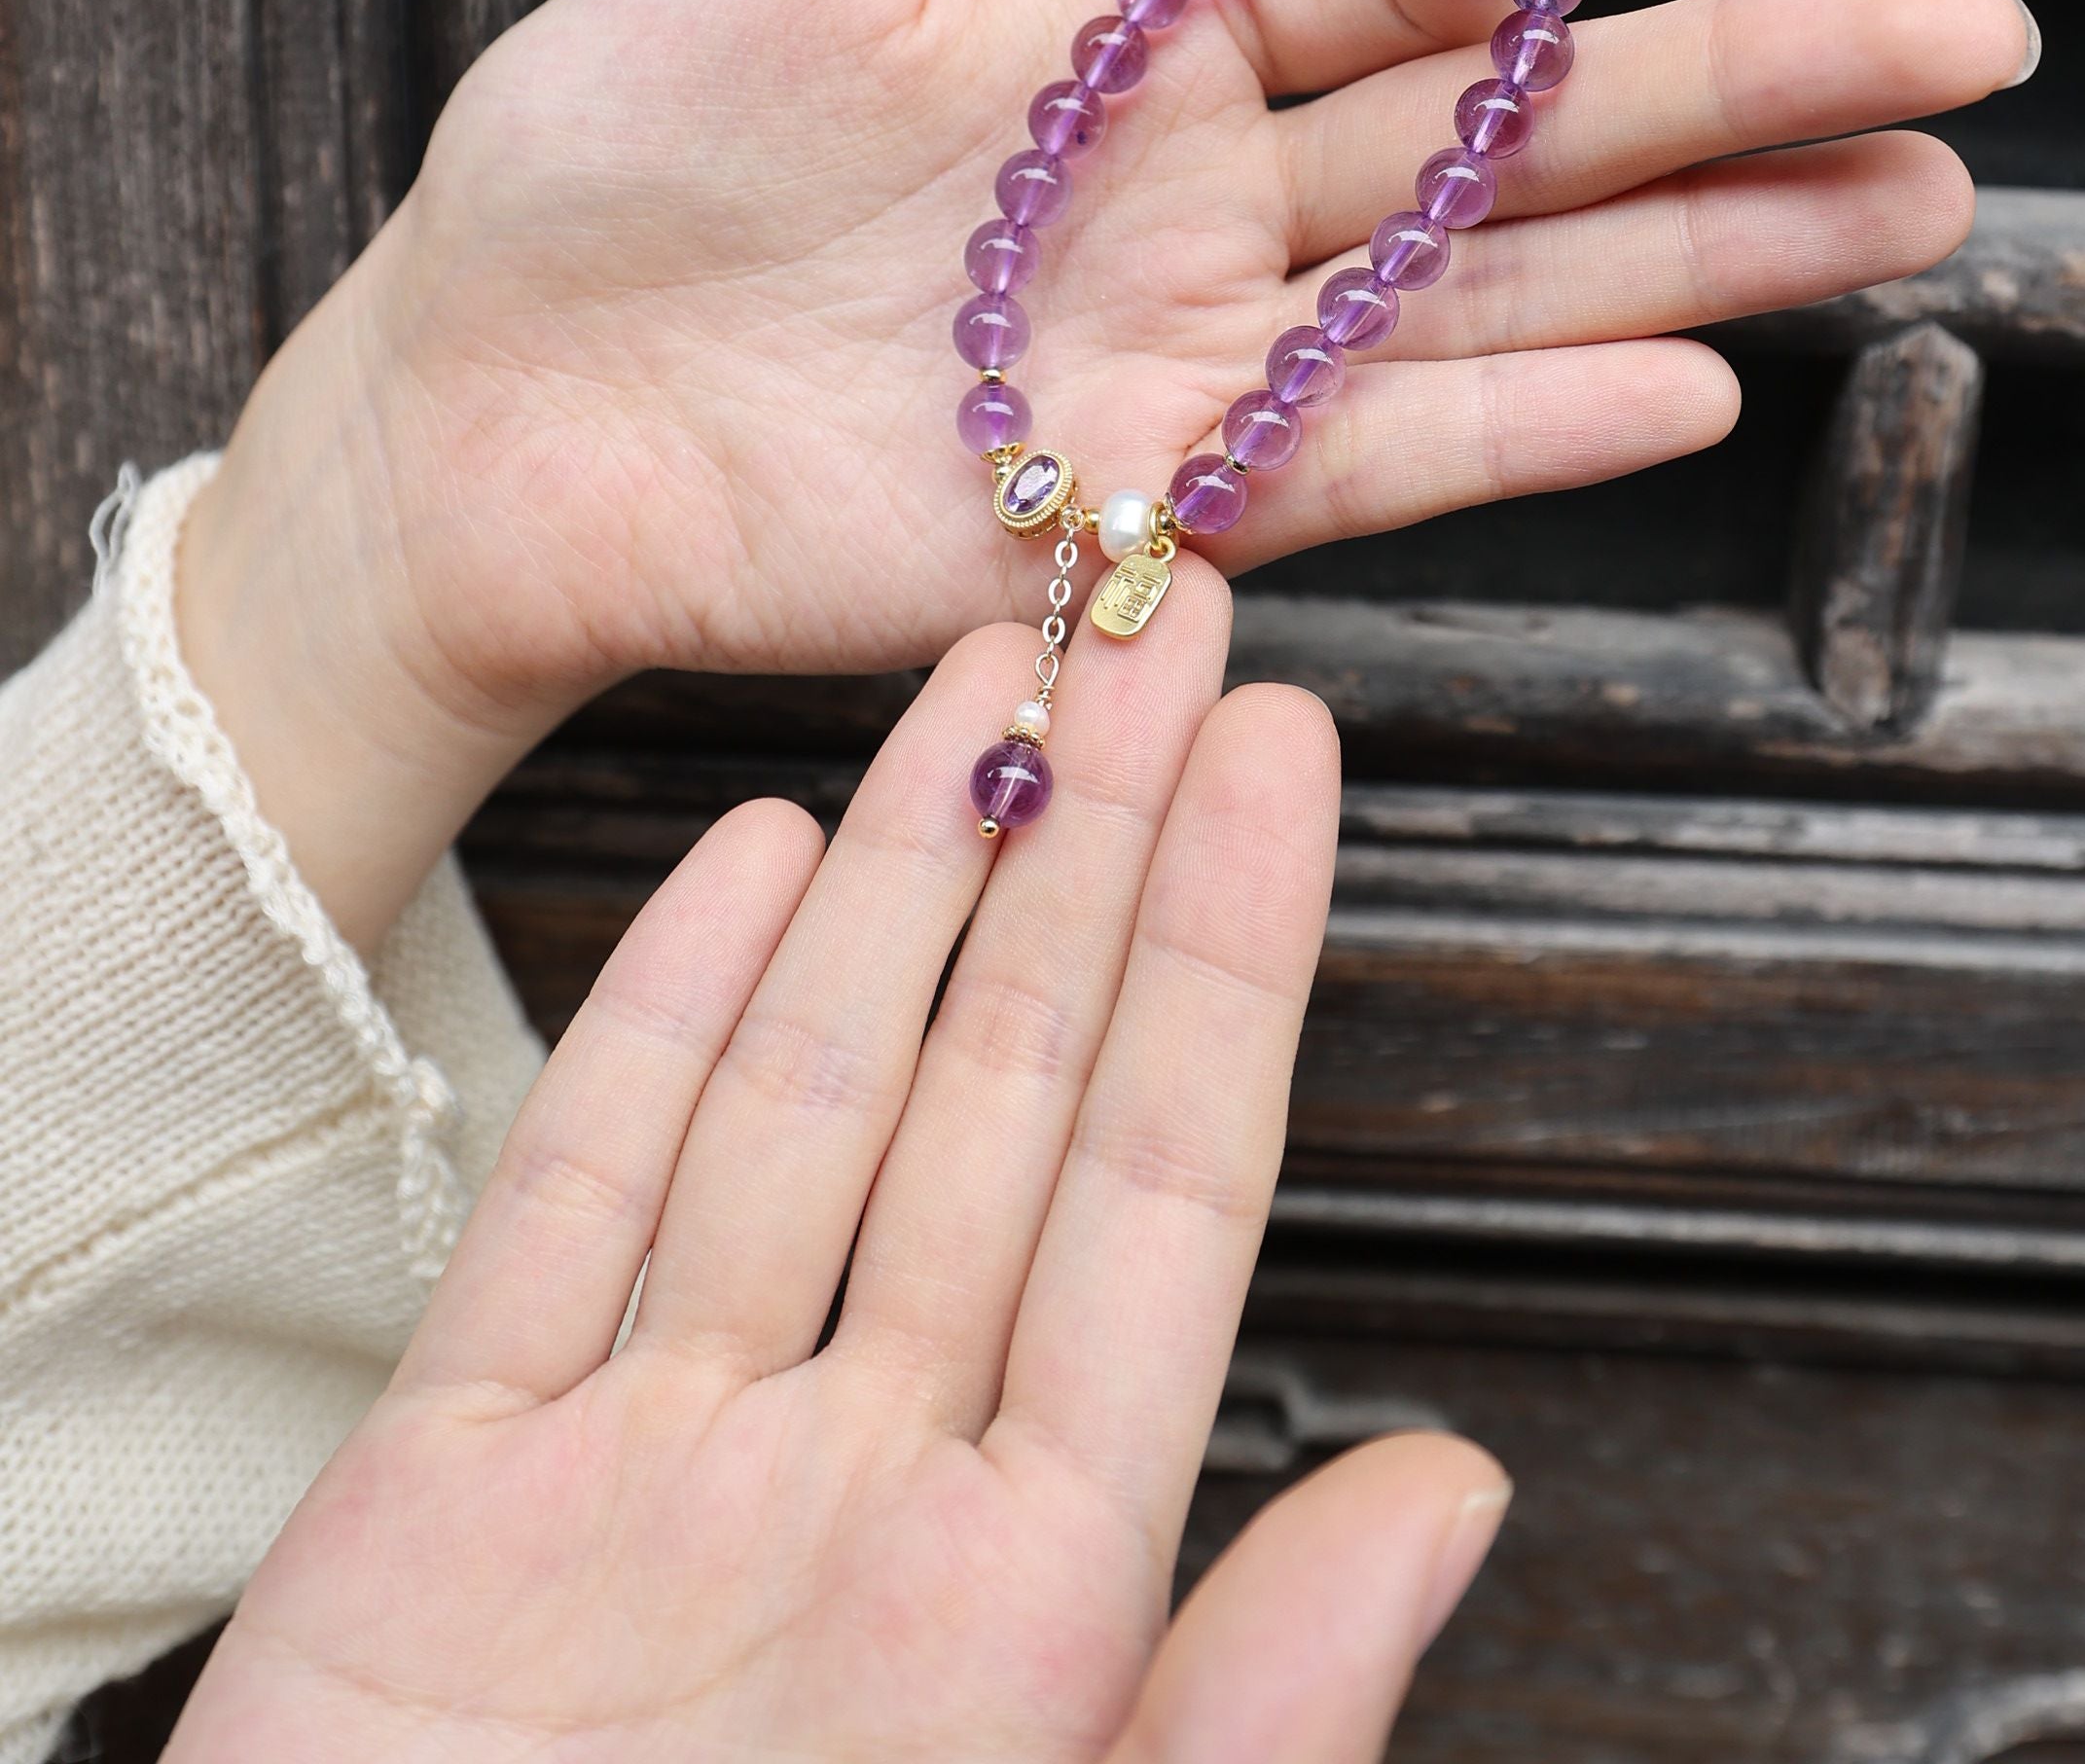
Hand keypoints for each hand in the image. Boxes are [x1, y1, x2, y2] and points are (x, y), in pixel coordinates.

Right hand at [170, 614, 1507, 1763]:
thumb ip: (1249, 1713)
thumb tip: (1454, 1499)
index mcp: (1025, 1592)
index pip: (1161, 1184)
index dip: (1226, 953)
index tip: (1288, 758)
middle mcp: (855, 1480)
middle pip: (1003, 1088)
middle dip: (1094, 837)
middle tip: (1167, 608)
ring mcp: (657, 1461)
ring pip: (814, 1097)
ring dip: (903, 873)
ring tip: (991, 667)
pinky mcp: (455, 1485)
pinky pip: (583, 1201)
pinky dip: (667, 1023)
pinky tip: (751, 863)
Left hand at [180, 0, 2029, 942]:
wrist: (484, 391)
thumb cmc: (613, 133)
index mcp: (1144, 31)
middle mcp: (1214, 192)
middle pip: (1523, 131)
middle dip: (1745, 79)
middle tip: (1972, 35)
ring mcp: (1202, 355)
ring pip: (1504, 293)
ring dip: (1708, 254)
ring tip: (1914, 200)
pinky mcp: (1148, 508)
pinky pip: (1370, 465)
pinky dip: (1523, 433)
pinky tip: (1688, 383)